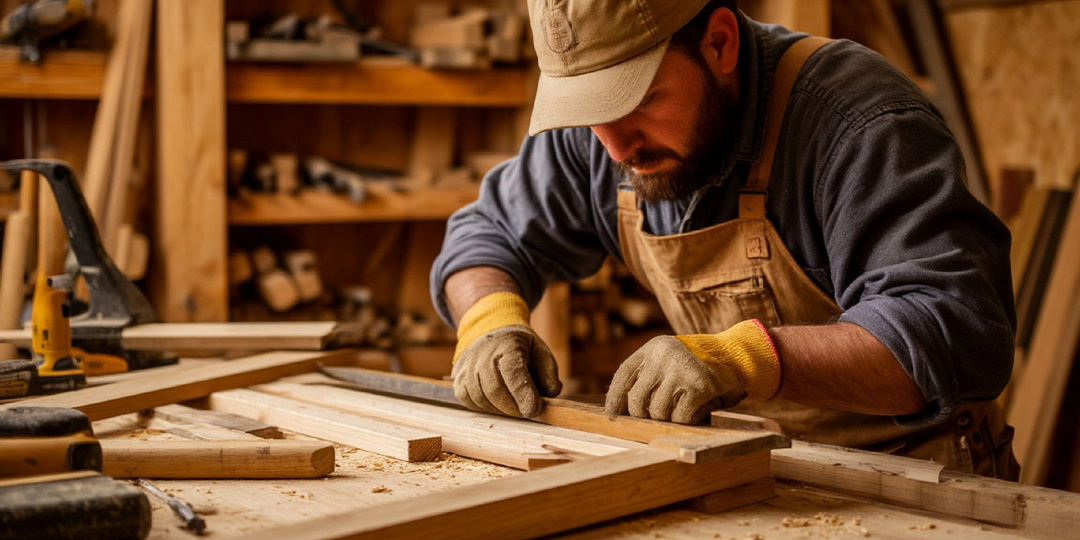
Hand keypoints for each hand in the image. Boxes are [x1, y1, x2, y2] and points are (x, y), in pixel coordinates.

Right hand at [452, 324, 561, 416]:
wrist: (489, 332)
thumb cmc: (519, 347)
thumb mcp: (540, 351)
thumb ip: (548, 373)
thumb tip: (551, 394)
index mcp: (507, 344)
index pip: (513, 371)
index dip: (523, 393)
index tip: (534, 410)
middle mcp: (482, 354)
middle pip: (495, 390)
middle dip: (514, 408)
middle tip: (527, 412)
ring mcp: (467, 367)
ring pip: (482, 399)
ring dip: (501, 411)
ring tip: (515, 408)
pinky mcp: (458, 380)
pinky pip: (470, 402)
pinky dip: (486, 409)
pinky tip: (498, 405)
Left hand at [605, 320, 779, 424]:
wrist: (737, 358)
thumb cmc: (699, 366)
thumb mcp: (670, 360)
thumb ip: (649, 375)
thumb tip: (620, 410)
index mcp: (653, 347)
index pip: (623, 375)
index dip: (614, 398)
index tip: (612, 415)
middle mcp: (664, 355)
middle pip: (636, 399)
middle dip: (644, 414)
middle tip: (658, 415)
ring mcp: (681, 370)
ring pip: (657, 412)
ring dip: (668, 418)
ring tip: (682, 408)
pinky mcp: (699, 386)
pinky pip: (680, 417)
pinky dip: (687, 420)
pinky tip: (696, 411)